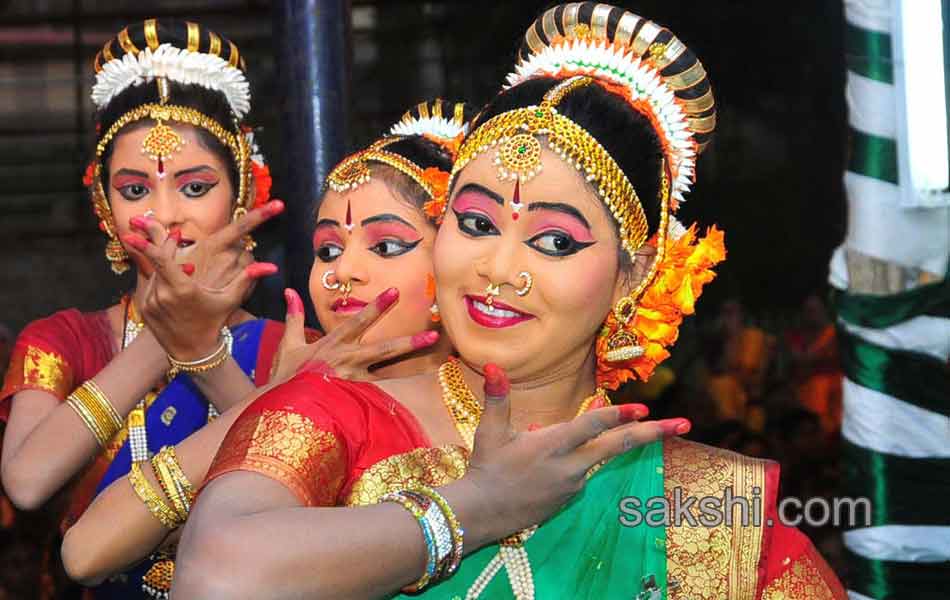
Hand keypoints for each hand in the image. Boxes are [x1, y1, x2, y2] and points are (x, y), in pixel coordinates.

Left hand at [123, 201, 283, 360]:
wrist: (193, 351)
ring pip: (153, 273)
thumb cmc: (214, 322)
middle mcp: (163, 295)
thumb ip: (247, 279)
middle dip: (164, 246)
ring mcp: (151, 303)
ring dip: (163, 263)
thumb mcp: (230, 299)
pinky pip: (149, 285)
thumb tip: (272, 266)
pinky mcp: (144, 308)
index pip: (160, 261)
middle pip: (158, 262)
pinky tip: (171, 281)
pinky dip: (158, 279)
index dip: (147, 245)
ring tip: (178, 259)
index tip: (132, 233)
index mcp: (182, 290)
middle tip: (174, 235)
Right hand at [269, 287, 440, 383]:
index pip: (359, 322)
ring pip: (388, 373)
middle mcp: (348, 361)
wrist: (280, 409)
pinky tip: (423, 391)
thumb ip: (294, 317)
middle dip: (408, 342)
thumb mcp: (288, 344)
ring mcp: (354, 382)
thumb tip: (290, 291)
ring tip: (435, 359)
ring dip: (411, 365)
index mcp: (333, 345)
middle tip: (432, 334)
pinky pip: (381, 393)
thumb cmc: (285, 377)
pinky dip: (401, 392)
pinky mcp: (355, 399)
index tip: (395, 292)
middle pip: (383, 350)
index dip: (377, 307)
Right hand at [461, 365, 689, 539]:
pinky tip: (547, 457)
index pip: (592, 427)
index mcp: (552, 445)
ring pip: (599, 456)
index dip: (618, 416)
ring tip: (588, 432)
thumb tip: (494, 366)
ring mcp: (572, 484)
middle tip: (684, 424)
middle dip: (653, 433)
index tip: (644, 408)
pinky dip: (578, 457)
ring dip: (611, 440)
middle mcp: (569, 466)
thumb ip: (498, 398)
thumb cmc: (485, 467)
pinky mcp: (569, 496)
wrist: (482, 513)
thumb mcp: (490, 431)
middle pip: (618, 446)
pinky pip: (582, 470)